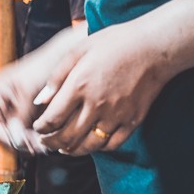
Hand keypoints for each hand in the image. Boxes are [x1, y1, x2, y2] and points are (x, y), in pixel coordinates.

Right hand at [0, 26, 85, 154]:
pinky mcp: (25, 117)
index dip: (0, 134)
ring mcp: (11, 111)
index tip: (17, 144)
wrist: (64, 59)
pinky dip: (33, 139)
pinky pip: (24, 133)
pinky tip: (45, 142)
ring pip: (13, 135)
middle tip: (34, 149)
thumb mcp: (29, 91)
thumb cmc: (43, 68)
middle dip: (15, 141)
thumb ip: (20, 116)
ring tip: (43, 146)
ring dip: (25, 143)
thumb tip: (15, 141)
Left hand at [31, 21, 173, 155]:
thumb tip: (39, 100)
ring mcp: (116, 115)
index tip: (38, 128)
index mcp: (79, 86)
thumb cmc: (114, 43)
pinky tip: (90, 145)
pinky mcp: (133, 121)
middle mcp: (96, 105)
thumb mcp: (78, 50)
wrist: (155, 47)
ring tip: (63, 149)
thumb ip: (56, 76)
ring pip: (88, 145)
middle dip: (51, 143)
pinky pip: (112, 144)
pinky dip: (98, 148)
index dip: (41, 128)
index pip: (52, 119)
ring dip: (72, 150)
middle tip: (45, 143)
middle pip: (67, 137)